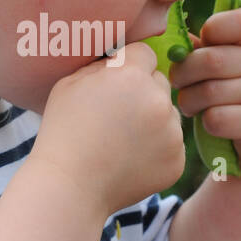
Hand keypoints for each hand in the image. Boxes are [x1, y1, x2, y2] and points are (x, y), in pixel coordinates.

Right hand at [31, 42, 186, 218]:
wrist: (70, 185)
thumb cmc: (63, 132)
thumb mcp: (70, 84)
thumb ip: (102, 65)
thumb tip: (121, 58)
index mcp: (132, 76)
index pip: (146, 55)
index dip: (128, 68)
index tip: (113, 86)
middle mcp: (159, 101)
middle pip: (160, 83)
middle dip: (143, 93)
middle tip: (116, 117)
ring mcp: (172, 133)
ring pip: (168, 115)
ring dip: (152, 122)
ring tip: (120, 143)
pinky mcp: (177, 160)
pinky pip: (171, 145)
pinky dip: (156, 151)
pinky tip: (129, 160)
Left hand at [167, 7, 240, 170]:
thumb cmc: (237, 93)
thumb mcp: (229, 64)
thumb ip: (205, 49)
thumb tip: (175, 46)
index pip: (239, 21)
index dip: (212, 30)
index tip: (200, 47)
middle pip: (210, 60)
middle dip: (183, 74)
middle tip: (179, 83)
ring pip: (210, 92)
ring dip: (189, 101)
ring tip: (191, 105)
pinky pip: (217, 119)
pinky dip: (206, 123)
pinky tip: (211, 123)